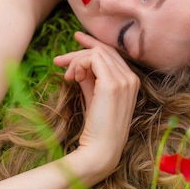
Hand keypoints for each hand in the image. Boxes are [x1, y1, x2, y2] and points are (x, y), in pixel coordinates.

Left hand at [53, 32, 140, 171]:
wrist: (101, 150)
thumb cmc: (97, 128)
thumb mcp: (94, 97)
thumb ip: (90, 79)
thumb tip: (79, 66)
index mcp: (131, 81)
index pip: (112, 53)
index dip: (92, 44)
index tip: (76, 38)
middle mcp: (131, 78)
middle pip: (103, 50)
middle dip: (78, 52)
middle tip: (58, 61)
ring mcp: (124, 80)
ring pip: (97, 53)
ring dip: (77, 60)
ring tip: (67, 77)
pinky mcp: (112, 84)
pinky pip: (93, 58)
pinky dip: (79, 64)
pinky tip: (72, 78)